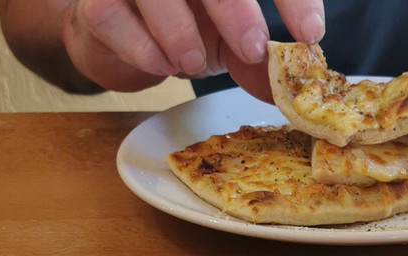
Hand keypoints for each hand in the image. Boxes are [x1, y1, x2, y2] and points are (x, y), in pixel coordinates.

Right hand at [60, 0, 324, 92]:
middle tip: (254, 50)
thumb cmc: (182, 24)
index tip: (310, 35)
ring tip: (195, 62)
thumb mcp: (229, 42)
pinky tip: (161, 63)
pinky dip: (145, 49)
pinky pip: (113, 17)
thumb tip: (288, 95)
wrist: (116, 31)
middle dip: (236, 11)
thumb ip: (256, 60)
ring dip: (182, 34)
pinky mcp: (96, 2)